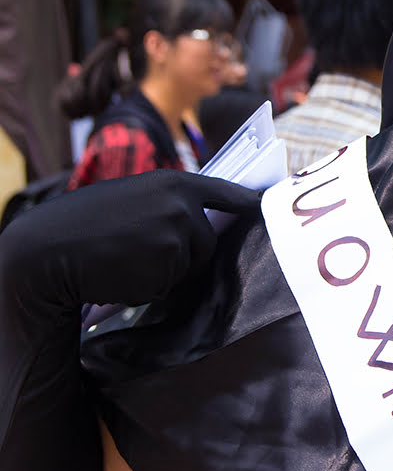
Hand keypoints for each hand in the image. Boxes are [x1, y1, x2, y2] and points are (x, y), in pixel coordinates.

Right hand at [0, 169, 260, 312]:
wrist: (46, 250)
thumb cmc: (83, 225)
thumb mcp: (132, 198)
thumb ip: (169, 205)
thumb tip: (200, 224)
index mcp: (175, 183)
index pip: (227, 192)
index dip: (249, 203)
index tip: (269, 207)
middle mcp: (183, 205)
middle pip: (207, 241)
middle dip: (184, 254)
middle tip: (139, 251)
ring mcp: (178, 234)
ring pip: (189, 265)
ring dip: (166, 272)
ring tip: (126, 260)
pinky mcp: (168, 265)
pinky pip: (170, 285)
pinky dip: (150, 287)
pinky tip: (122, 276)